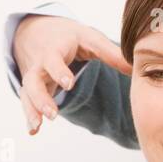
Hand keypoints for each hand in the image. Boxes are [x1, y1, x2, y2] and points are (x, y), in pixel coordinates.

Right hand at [14, 14, 131, 134]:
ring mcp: (34, 76)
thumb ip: (111, 53)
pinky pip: (27, 102)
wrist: (39, 31)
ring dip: (32, 109)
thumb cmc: (69, 37)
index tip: (68, 84)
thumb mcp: (90, 39)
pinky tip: (33, 131)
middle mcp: (40, 63)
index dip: (59, 71)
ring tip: (37, 126)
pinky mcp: (32, 87)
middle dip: (41, 97)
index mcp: (54, 49)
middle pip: (34, 80)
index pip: (54, 60)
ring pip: (27, 93)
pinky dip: (29, 116)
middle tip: (52, 114)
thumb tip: (135, 66)